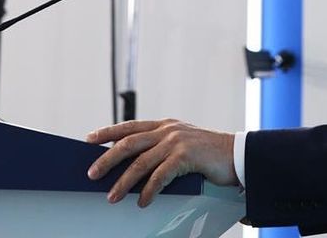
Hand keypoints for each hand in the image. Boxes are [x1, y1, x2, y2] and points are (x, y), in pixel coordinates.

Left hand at [86, 119, 237, 206]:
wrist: (238, 155)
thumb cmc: (209, 154)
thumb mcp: (183, 144)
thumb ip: (162, 148)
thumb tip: (135, 165)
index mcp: (165, 125)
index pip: (129, 126)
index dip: (107, 132)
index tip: (88, 139)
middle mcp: (168, 130)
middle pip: (129, 143)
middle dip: (107, 159)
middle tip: (92, 173)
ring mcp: (176, 141)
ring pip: (141, 162)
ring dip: (123, 182)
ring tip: (111, 197)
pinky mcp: (186, 156)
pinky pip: (160, 176)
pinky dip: (149, 191)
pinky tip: (142, 202)